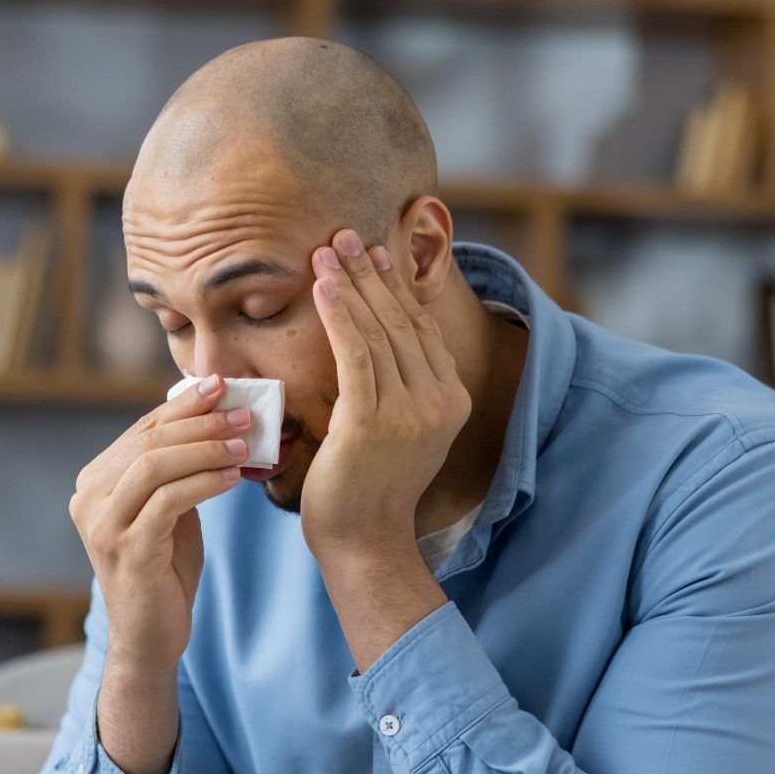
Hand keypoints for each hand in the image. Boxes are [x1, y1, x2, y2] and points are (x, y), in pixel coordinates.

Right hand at [69, 374, 253, 671]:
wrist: (150, 635)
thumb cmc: (164, 569)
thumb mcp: (168, 509)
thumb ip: (176, 469)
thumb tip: (215, 418)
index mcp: (94, 482)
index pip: (142, 430)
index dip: (183, 405)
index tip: (221, 385)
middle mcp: (88, 498)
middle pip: (148, 441)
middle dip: (201, 422)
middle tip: (244, 414)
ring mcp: (103, 524)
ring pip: (155, 465)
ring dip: (206, 449)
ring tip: (246, 446)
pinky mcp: (127, 549)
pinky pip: (170, 500)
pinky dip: (205, 483)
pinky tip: (234, 478)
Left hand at [300, 228, 472, 559]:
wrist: (363, 540)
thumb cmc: (368, 487)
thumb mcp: (398, 429)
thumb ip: (401, 386)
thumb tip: (381, 340)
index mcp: (451, 398)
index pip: (420, 327)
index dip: (396, 285)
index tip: (373, 251)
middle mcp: (439, 400)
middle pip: (402, 320)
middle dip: (371, 273)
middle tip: (343, 233)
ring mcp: (410, 411)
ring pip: (379, 331)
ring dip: (351, 283)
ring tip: (326, 249)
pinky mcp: (374, 421)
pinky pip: (356, 354)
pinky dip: (340, 314)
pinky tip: (323, 285)